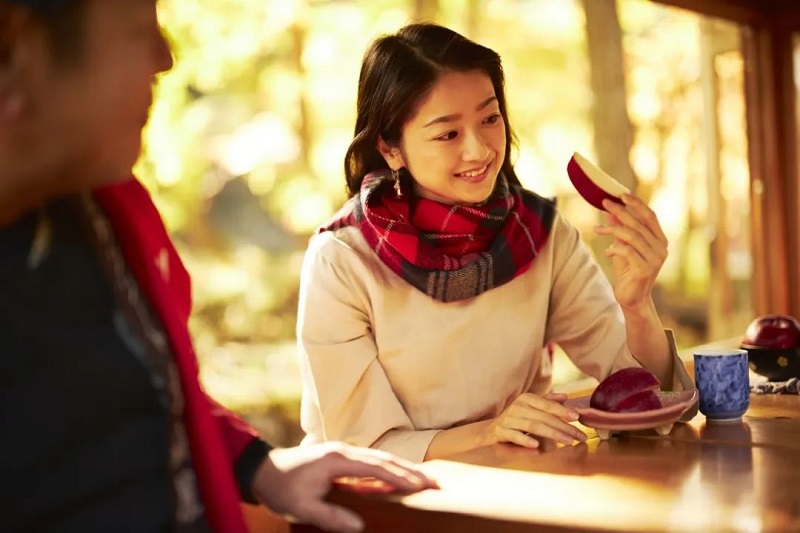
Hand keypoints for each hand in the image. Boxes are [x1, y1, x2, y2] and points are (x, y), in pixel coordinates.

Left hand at [251, 442, 438, 532]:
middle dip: (410, 470)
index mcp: (337, 460)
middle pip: (383, 459)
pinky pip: (371, 461)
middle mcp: (343, 451)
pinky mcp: (340, 457)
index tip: (420, 486)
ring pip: (379, 458)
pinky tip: (399, 476)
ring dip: (403, 467)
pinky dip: (389, 467)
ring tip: (425, 479)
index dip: (398, 477)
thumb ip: (331, 516)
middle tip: (434, 482)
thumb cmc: (281, 488)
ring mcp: (342, 452)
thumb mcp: (301, 507)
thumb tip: (359, 527)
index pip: (375, 468)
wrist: (262, 470)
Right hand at [486, 392, 586, 448]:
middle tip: (580, 435)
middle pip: (544, 417)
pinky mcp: (501, 432)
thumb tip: (566, 396)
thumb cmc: (516, 417)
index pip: (548, 404)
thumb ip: (548, 401)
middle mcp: (518, 406)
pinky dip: (525, 440)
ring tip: (568, 441)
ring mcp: (509, 419)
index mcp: (527, 398)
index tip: (577, 417)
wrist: (491, 429)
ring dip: (552, 433)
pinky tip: (536, 446)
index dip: (563, 410)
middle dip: (564, 427)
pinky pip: (515, 436)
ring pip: (534, 426)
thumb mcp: (531, 407)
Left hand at [595, 194, 667, 311]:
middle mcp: (661, 248)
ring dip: (612, 230)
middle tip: (604, 204)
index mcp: (660, 241)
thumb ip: (620, 230)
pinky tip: (606, 252)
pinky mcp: (645, 269)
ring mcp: (655, 260)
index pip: (650, 217)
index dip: (637, 204)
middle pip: (639, 224)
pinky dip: (614, 249)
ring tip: (597, 230)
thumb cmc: (627, 271)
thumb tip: (610, 211)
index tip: (621, 195)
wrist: (632, 298)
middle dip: (620, 212)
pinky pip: (627, 251)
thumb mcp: (622, 247)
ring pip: (631, 236)